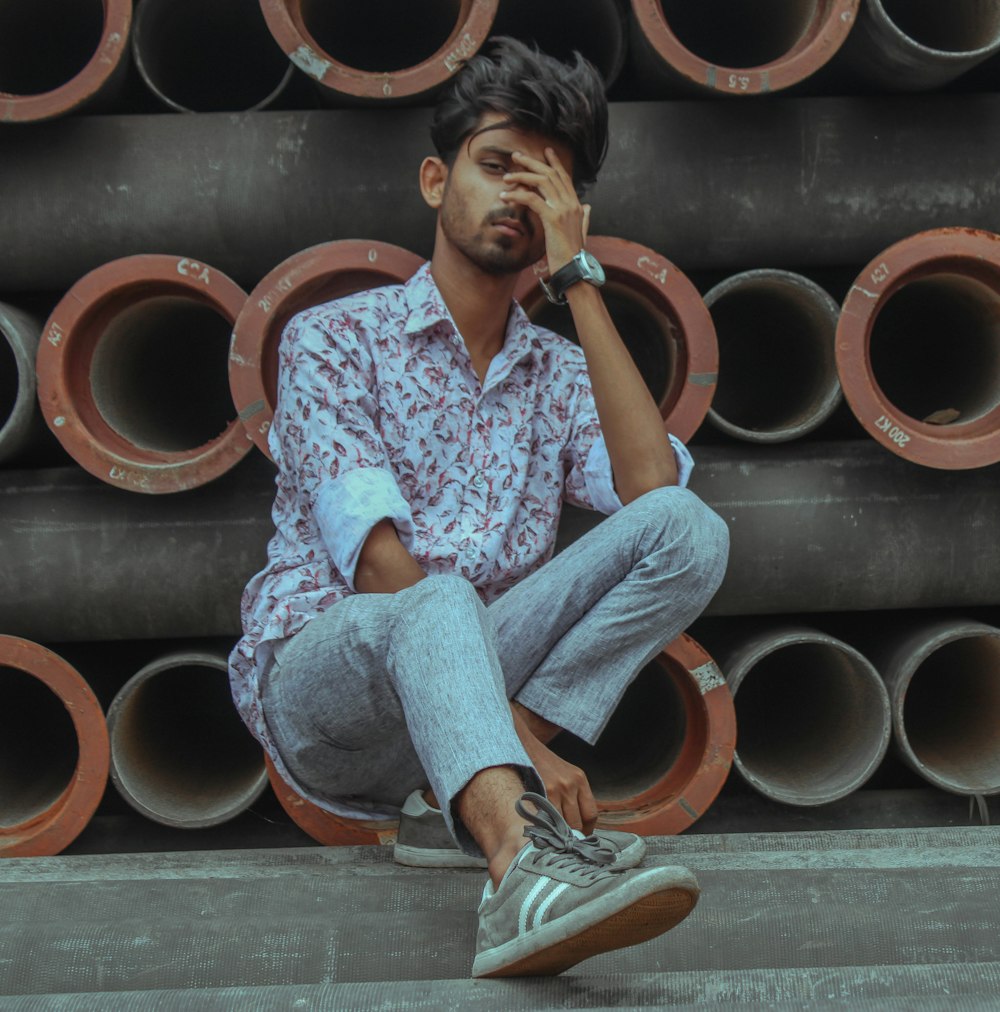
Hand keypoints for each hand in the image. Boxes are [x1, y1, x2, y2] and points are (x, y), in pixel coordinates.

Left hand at [500, 147, 590, 276]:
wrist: (574, 269)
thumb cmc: (573, 255)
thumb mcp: (581, 233)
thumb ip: (584, 218)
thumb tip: (588, 207)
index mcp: (576, 205)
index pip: (564, 177)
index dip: (554, 163)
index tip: (545, 151)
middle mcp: (571, 203)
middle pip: (550, 174)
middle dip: (532, 162)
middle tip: (516, 156)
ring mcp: (563, 209)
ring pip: (541, 181)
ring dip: (521, 176)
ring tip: (507, 176)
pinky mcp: (553, 218)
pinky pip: (532, 199)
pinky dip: (517, 195)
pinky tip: (505, 196)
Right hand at [513, 715, 597, 834]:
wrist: (523, 743)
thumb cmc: (541, 762)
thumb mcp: (563, 773)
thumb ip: (571, 795)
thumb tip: (575, 827)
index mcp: (580, 778)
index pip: (591, 814)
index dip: (586, 830)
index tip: (578, 837)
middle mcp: (572, 783)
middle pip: (579, 822)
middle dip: (572, 835)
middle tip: (562, 842)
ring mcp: (559, 787)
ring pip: (565, 823)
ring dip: (558, 834)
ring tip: (551, 839)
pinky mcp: (545, 789)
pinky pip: (550, 817)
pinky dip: (547, 826)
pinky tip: (542, 829)